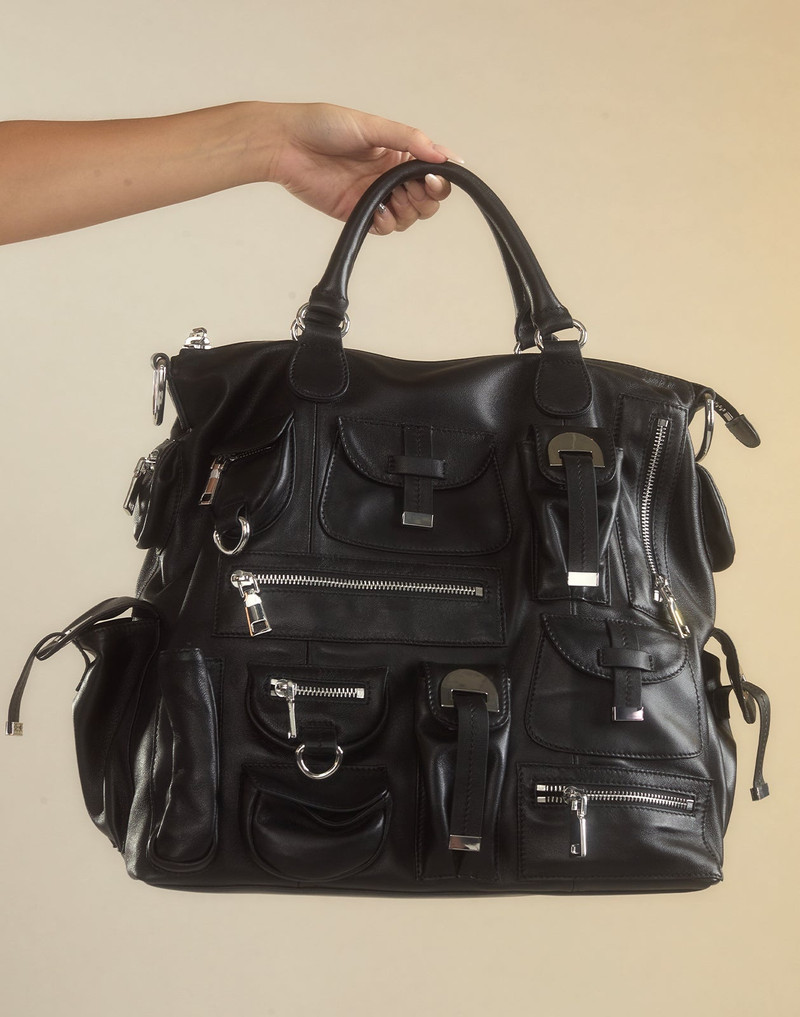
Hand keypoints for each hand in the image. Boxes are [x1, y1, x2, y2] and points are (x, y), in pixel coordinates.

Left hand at [263, 102, 460, 234]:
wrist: (287, 144)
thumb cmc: (323, 125)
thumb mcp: (372, 126)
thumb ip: (409, 139)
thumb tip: (444, 155)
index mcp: (397, 151)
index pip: (431, 170)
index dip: (439, 179)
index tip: (433, 178)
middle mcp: (389, 174)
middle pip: (425, 198)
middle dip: (426, 198)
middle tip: (412, 189)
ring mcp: (374, 195)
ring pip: (409, 216)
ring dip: (408, 211)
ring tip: (394, 198)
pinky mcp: (358, 213)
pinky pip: (384, 227)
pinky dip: (388, 223)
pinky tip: (379, 211)